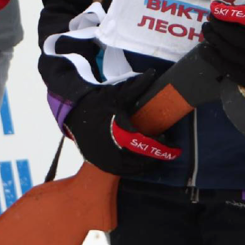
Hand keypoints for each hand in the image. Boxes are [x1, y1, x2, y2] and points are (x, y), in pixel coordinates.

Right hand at [64, 70, 179, 175]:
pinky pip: (121, 171)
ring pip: (132, 168)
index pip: (146, 144)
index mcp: (120, 131)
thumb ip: (137, 86)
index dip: (161, 147)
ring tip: (154, 154)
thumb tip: (152, 73)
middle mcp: (113, 148)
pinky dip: (133, 169)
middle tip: (165, 148)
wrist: (72, 111)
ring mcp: (105, 158)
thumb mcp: (117, 94)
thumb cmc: (97, 102)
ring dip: (146, 163)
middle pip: (141, 159)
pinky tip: (140, 161)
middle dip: (155, 155)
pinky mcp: (100, 163)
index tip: (172, 145)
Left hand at [201, 1, 244, 87]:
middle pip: (235, 37)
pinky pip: (225, 69)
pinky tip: (204, 47)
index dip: (228, 13)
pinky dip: (212, 58)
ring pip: (228, 52)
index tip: (216, 7)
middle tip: (209, 17)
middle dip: (218, 26)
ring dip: (213, 39)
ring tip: (206, 29)